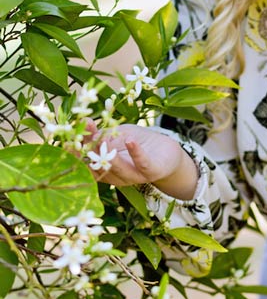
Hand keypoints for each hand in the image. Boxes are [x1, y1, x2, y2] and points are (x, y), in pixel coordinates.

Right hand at [84, 122, 198, 198]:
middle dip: (90, 151)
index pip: (86, 162)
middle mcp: (116, 176)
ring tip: (104, 139)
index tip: (68, 139)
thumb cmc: (138, 143)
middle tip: (83, 134)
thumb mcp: (117, 133)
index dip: (76, 152)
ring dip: (110, 154)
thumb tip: (83, 123)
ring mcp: (134, 176)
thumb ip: (101, 133)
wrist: (167, 152)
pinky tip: (129, 140)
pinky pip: (143, 164)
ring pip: (119, 169)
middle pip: (99, 166)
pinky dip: (136, 153)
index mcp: (104, 169)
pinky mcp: (152, 171)